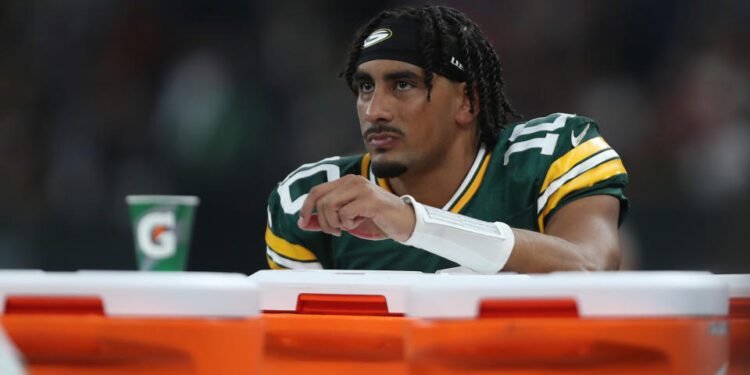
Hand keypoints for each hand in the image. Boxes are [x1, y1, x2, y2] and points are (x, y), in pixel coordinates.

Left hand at [297, 175, 415, 240]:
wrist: (404, 222)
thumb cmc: (376, 219)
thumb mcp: (346, 220)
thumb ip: (325, 219)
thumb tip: (303, 223)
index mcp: (346, 182)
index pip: (317, 191)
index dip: (306, 207)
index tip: (302, 223)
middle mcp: (353, 180)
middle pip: (321, 200)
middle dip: (322, 221)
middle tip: (335, 231)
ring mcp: (362, 188)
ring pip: (330, 205)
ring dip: (334, 223)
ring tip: (347, 227)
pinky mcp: (370, 199)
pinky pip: (345, 213)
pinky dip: (348, 224)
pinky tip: (359, 222)